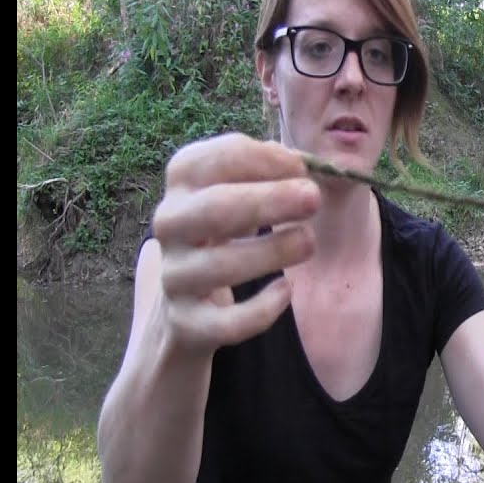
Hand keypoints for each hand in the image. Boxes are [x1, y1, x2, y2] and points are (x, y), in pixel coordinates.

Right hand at [150, 132, 319, 355]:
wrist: (187, 302)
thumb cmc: (226, 232)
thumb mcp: (240, 193)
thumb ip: (268, 173)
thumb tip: (301, 163)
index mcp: (181, 184)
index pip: (212, 161)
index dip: (261, 159)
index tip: (302, 167)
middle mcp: (170, 225)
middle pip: (215, 208)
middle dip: (270, 201)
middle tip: (314, 198)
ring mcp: (175, 276)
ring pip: (221, 265)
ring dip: (274, 251)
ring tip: (307, 242)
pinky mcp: (187, 322)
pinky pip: (226, 322)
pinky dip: (261, 309)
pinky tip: (286, 291)